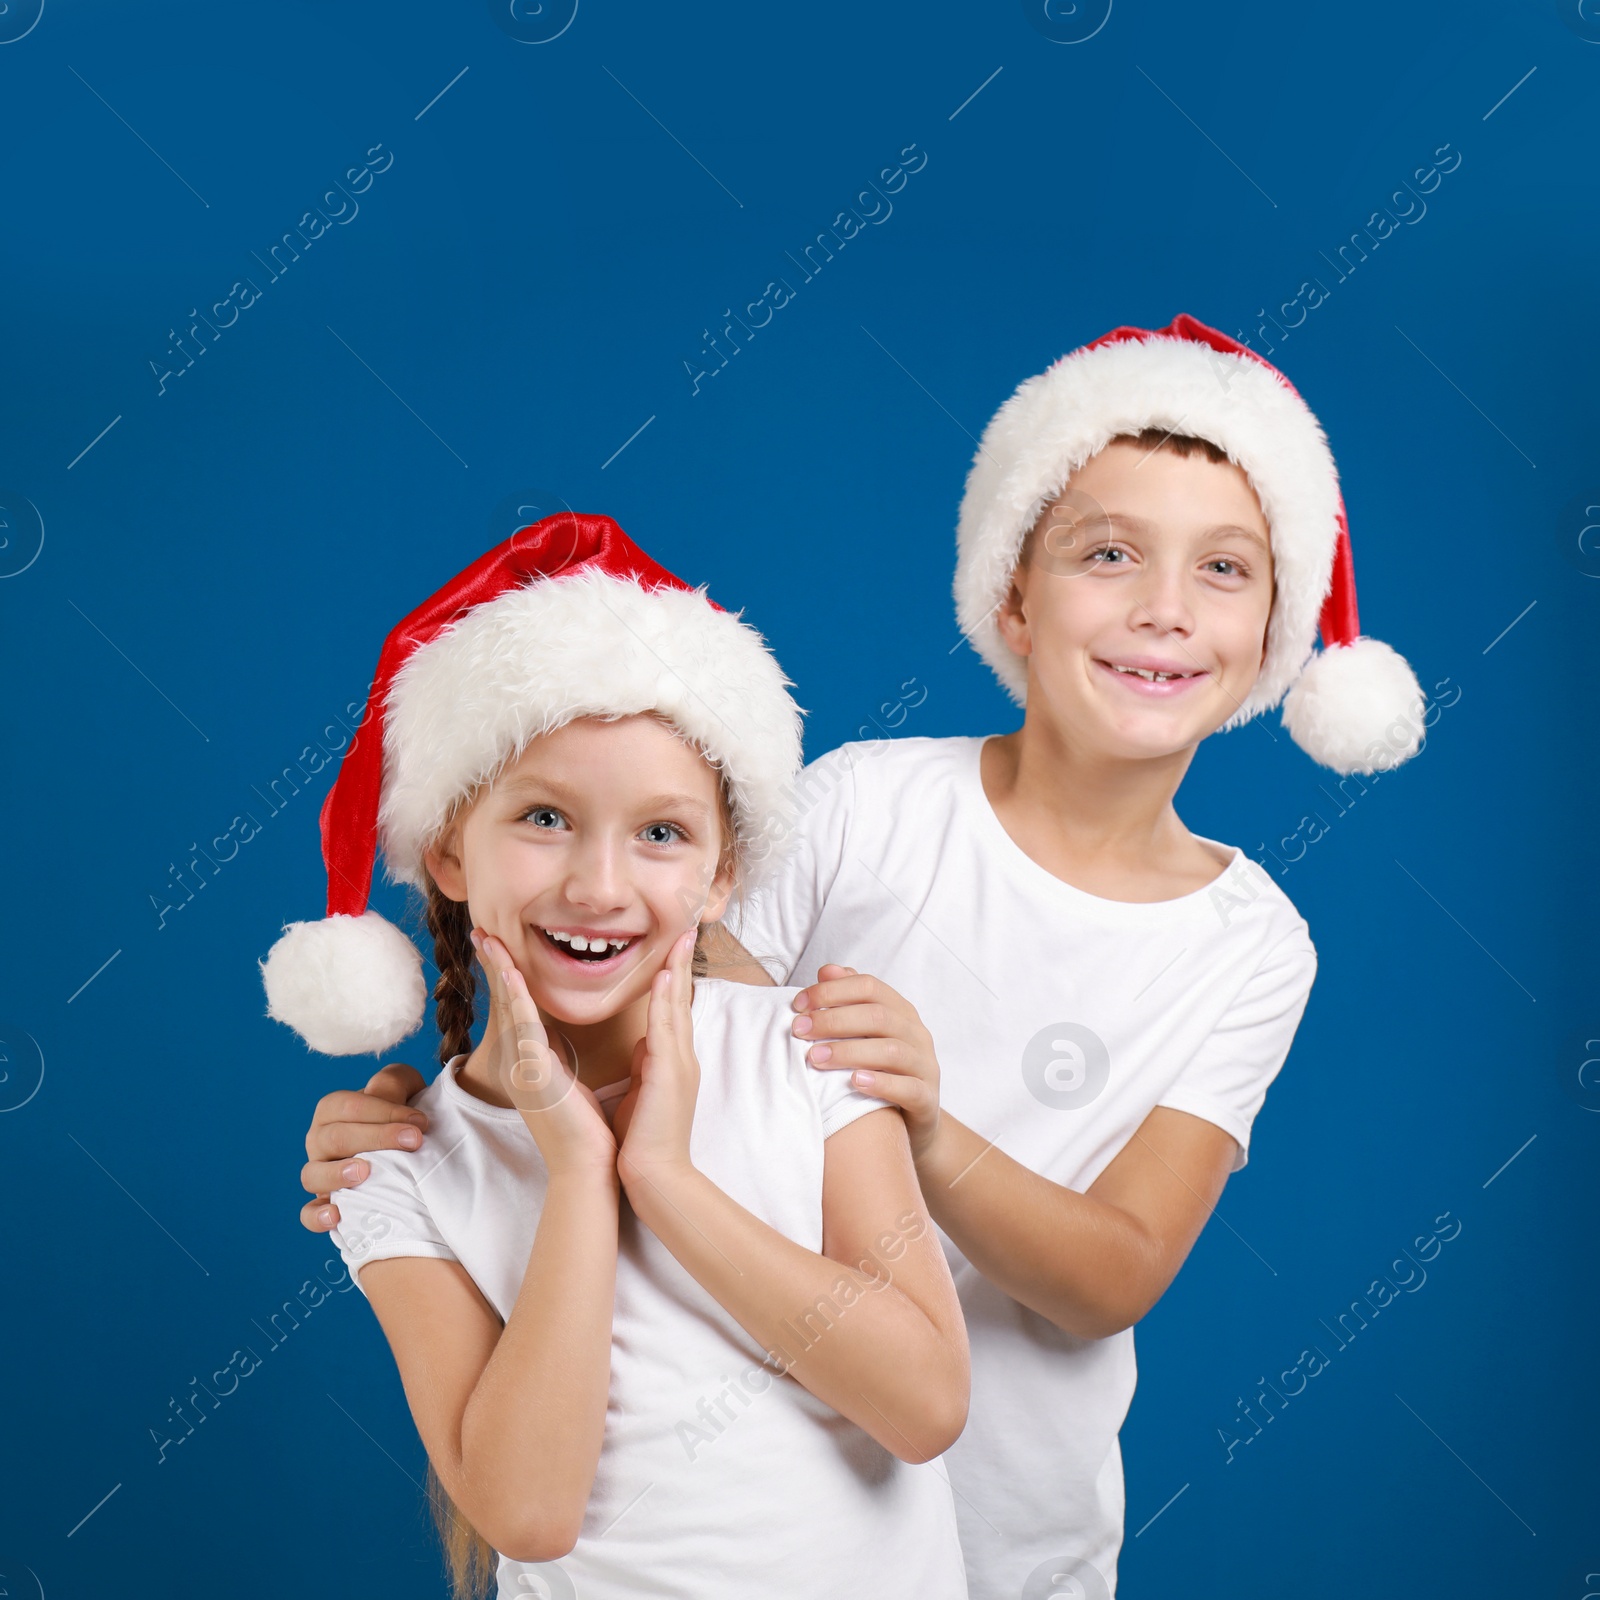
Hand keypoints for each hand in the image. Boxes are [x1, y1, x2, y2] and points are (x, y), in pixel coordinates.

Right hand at [300, 1063, 428, 1232]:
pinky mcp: (323, 1204)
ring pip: (312, 1174)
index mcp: (333, 1110)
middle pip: (334, 1137)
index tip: (420, 1122)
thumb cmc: (402, 1116)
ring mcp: (318, 1173)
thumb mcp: (404, 1090)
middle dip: (376, 1137)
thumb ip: (393, 1082)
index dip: (384, 1111)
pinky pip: (309, 1214)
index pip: (348, 1106)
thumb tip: (387, 1094)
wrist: (408, 1151)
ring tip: (365, 1172)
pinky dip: (318, 1216)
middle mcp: (319, 1140)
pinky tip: (336, 1216)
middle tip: (413, 1142)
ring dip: (337, 1174)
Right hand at [476, 931, 617, 1178]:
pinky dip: (516, 998)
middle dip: (494, 965)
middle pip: (505, 1002)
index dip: (507, 977)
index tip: (499, 947)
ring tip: (487, 940)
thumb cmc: (586, 1131)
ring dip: (499, 971)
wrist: (588, 1169)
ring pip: (509, 1008)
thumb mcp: (569, 1084)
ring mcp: (522, 1069)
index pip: (516, 1010)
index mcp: (529, 1064)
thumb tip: (559, 1040)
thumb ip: (559, 1059)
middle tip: (482, 932)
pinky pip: (523, 1028)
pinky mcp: (534, 1074)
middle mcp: (519, 1064)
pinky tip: (510, 973)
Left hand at [615, 930, 700, 1194]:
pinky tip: (664, 976)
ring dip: (677, 970)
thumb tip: (644, 1042)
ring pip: (677, 1006)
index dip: (673, 977)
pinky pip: (667, 1027)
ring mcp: (679, 1062)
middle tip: (687, 928)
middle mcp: (681, 1055)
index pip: (672, 1009)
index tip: (673, 947)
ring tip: (681, 938)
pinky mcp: (670, 1072)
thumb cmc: (644, 1138)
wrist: (654, 1173)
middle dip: (682, 963)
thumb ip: (646, 1063)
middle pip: (681, 999)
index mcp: (672, 1060)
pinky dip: (665, 999)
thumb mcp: (644, 1090)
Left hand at [791, 965, 942, 1161]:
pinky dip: (881, 1083)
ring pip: (892, 1050)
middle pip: (878, 1016)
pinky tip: (854, 1082)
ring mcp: (925, 1066)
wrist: (911, 1124)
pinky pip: (908, 1088)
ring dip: (849, 1051)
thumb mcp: (865, 1034)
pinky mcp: (927, 1099)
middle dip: (834, 1020)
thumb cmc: (880, 1070)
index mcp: (901, 1011)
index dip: (832, 991)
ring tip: (816, 1057)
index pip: (869, 987)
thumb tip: (827, 970)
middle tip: (799, 1031)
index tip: (798, 1004)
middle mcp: (917, 1033)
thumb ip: (848, 1001)